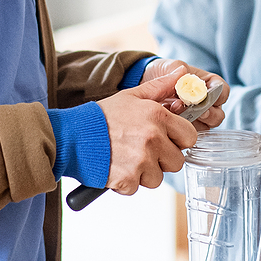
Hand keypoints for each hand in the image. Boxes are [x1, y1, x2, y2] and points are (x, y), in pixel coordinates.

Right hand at [96, 75, 199, 194]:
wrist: (70, 136)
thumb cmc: (101, 116)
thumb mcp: (131, 96)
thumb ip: (160, 86)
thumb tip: (182, 72)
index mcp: (157, 116)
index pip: (190, 137)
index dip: (179, 140)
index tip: (166, 140)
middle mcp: (153, 138)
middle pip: (177, 161)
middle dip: (162, 160)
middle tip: (142, 151)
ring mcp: (141, 161)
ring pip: (158, 178)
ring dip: (144, 173)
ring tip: (126, 159)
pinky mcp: (127, 179)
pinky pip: (137, 188)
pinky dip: (126, 183)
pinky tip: (116, 168)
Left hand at [142, 58, 228, 130]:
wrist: (145, 83)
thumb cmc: (162, 72)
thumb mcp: (169, 66)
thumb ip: (178, 69)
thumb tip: (184, 73)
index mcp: (209, 84)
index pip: (222, 92)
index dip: (217, 95)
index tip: (204, 94)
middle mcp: (206, 103)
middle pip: (217, 115)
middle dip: (204, 113)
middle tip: (189, 107)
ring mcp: (196, 117)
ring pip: (204, 126)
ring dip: (189, 119)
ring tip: (172, 108)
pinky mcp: (185, 128)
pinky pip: (188, 132)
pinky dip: (178, 125)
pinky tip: (165, 114)